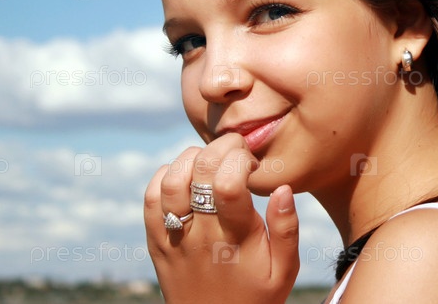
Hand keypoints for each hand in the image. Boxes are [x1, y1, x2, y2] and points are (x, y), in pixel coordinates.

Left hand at [144, 133, 299, 303]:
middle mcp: (201, 234)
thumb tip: (282, 188)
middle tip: (235, 151)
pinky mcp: (157, 242)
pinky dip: (165, 176)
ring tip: (211, 161)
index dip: (239, 159)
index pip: (228, 183)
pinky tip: (186, 176)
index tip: (251, 162)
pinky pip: (150, 199)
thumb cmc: (255, 298)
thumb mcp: (284, 270)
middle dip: (220, 148)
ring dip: (191, 158)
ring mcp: (175, 237)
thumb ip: (287, 229)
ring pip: (171, 180)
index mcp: (235, 238)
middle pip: (199, 171)